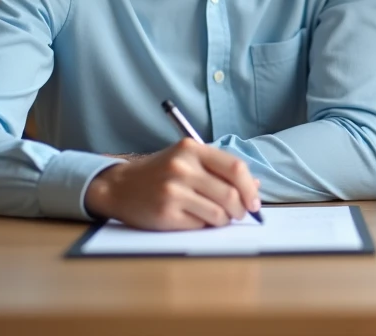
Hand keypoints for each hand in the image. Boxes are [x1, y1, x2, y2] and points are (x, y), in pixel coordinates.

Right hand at [85, 139, 261, 229]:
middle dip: (241, 209)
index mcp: (192, 149)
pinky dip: (204, 225)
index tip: (254, 202)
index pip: (235, 168)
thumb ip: (220, 169)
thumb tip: (256, 186)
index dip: (250, 188)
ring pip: (218, 213)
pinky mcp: (165, 213)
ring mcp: (172, 191)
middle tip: (239, 214)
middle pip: (230, 194)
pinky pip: (200, 225)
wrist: (120, 186)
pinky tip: (195, 219)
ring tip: (218, 217)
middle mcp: (182, 168)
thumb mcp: (188, 160)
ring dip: (224, 220)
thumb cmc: (161, 173)